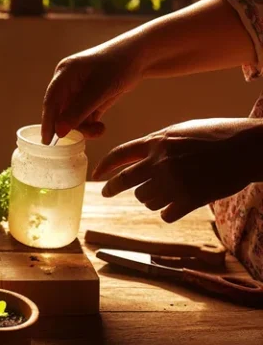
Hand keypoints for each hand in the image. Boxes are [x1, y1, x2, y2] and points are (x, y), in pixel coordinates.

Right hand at [41, 40, 142, 144]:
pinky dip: (90, 124)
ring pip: (73, 117)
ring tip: (100, 129)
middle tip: (90, 134)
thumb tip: (59, 132)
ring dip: (84, 127)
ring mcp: (78, 90)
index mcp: (64, 74)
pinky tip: (101, 127)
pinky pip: (83, 116)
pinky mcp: (89, 98)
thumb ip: (78, 111)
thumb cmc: (120, 65)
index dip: (48, 122)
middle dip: (73, 126)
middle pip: (62, 111)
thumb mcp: (100, 89)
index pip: (51, 101)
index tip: (47, 142)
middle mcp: (68, 82)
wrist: (141, 56)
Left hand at [92, 118, 262, 221]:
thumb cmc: (219, 136)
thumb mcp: (182, 131)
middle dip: (112, 188)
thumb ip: (159, 143)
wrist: (248, 147)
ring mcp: (173, 181)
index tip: (96, 173)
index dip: (104, 165)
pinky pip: (165, 214)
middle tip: (106, 192)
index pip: (120, 154)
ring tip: (169, 191)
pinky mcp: (188, 199)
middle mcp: (160, 162)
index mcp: (157, 142)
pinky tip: (179, 205)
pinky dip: (170, 212)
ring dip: (152, 199)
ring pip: (145, 200)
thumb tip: (139, 156)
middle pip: (124, 181)